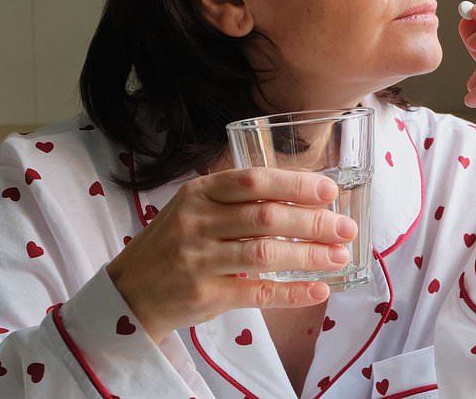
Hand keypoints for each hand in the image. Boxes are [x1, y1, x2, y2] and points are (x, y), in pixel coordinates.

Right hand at [106, 167, 358, 342]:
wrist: (130, 291)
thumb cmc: (174, 243)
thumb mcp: (195, 208)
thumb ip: (238, 199)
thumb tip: (305, 196)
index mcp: (199, 192)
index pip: (254, 181)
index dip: (295, 185)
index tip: (329, 191)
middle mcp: (197, 222)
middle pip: (267, 217)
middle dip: (313, 223)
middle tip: (345, 229)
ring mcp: (199, 259)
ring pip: (266, 254)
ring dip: (310, 257)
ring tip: (339, 257)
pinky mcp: (205, 294)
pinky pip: (257, 292)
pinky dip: (291, 292)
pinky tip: (317, 290)